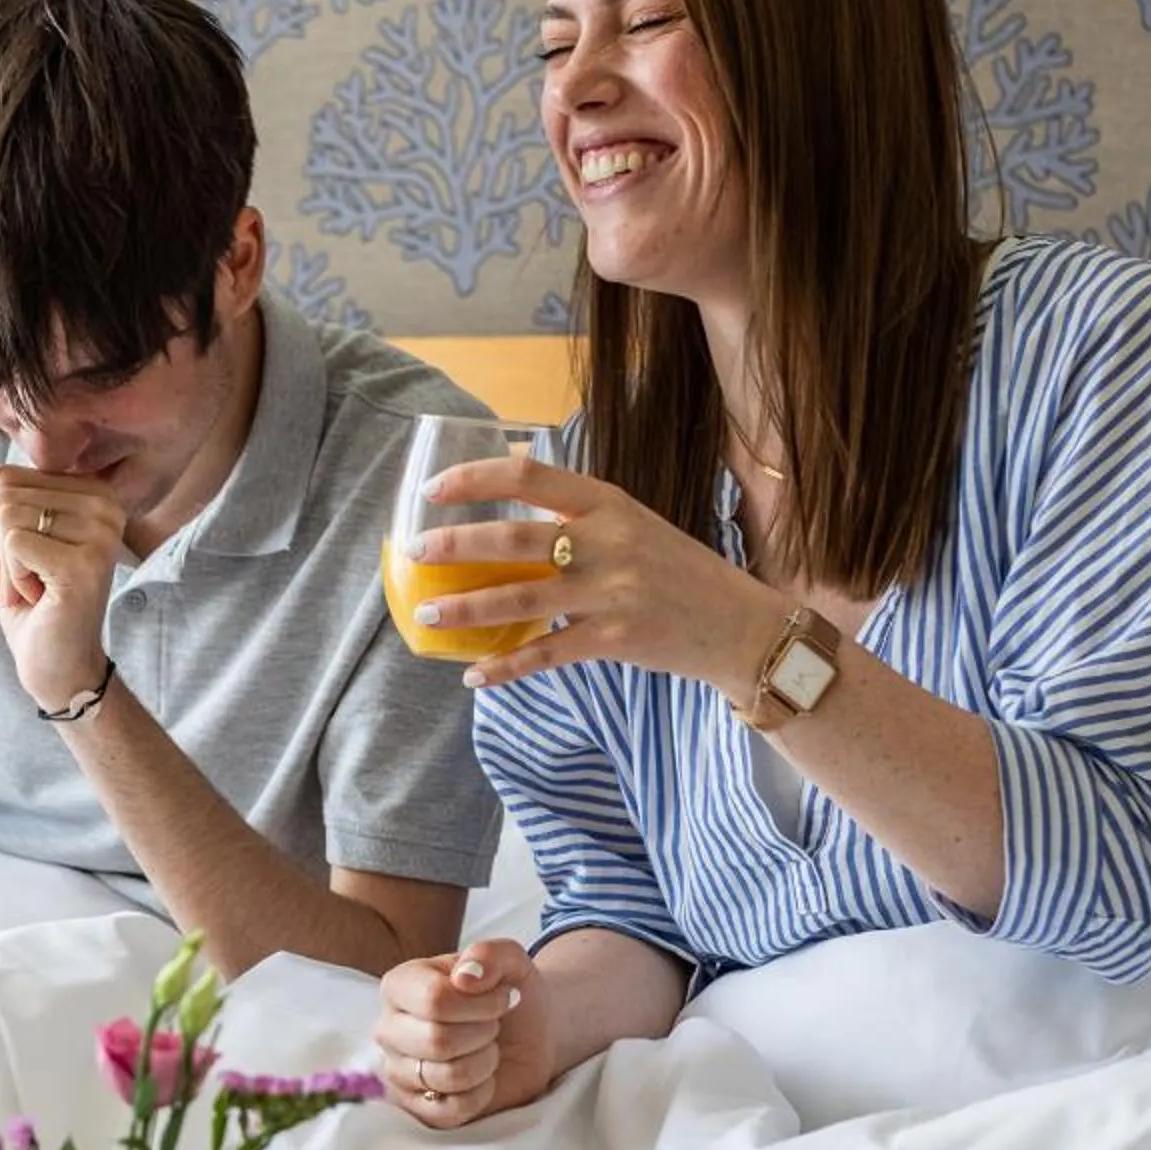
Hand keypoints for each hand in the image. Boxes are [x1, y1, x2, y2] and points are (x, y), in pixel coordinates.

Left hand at [0, 439, 122, 711]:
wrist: (58, 665)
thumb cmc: (31, 602)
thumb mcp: (3, 541)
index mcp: (92, 489)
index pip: (8, 477)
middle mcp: (105, 503)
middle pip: (3, 494)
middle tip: (4, 584)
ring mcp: (100, 532)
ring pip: (5, 517)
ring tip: (19, 592)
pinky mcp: (85, 562)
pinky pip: (13, 543)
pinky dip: (8, 577)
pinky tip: (33, 598)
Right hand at [373, 939, 547, 1129]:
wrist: (528, 1037)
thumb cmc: (508, 995)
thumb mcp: (512, 962)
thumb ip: (491, 954)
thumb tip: (466, 976)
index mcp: (400, 984)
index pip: (434, 1000)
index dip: (482, 1004)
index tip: (502, 999)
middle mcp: (388, 1028)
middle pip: (437, 1040)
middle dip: (483, 1034)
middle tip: (493, 1026)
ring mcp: (398, 1071)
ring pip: (446, 1077)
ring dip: (485, 1063)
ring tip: (487, 1049)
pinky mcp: (415, 1108)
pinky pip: (449, 1111)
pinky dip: (480, 1095)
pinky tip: (481, 1078)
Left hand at [407, 455, 785, 690]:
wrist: (738, 623)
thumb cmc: (676, 571)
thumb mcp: (633, 525)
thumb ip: (578, 518)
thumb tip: (503, 521)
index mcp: (607, 501)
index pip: (529, 473)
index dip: (474, 478)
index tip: (433, 489)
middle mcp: (606, 539)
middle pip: (513, 535)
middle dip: (454, 544)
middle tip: (412, 552)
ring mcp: (611, 590)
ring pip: (519, 595)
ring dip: (466, 608)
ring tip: (428, 616)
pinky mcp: (615, 637)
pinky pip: (546, 653)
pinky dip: (506, 667)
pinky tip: (474, 676)